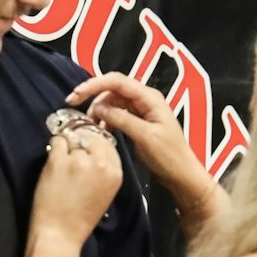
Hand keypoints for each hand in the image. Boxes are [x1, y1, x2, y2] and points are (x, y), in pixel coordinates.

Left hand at [29, 126, 122, 246]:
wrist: (60, 234)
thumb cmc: (81, 217)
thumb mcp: (105, 192)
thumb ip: (104, 170)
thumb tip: (94, 148)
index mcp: (115, 173)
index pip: (109, 143)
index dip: (96, 143)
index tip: (86, 148)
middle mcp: (100, 164)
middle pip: (93, 136)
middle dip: (82, 140)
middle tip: (73, 150)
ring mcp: (79, 161)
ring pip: (74, 138)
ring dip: (67, 147)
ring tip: (62, 164)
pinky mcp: (58, 161)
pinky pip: (57, 141)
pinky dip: (54, 147)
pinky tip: (53, 162)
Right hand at [69, 72, 225, 229]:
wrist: (182, 175)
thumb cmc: (168, 156)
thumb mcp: (144, 136)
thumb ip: (121, 119)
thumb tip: (98, 108)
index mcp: (149, 97)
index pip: (116, 81)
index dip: (93, 85)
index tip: (74, 97)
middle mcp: (145, 99)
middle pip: (112, 88)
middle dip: (93, 97)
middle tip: (74, 111)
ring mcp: (142, 110)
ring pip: (113, 101)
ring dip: (99, 110)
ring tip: (89, 125)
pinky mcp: (138, 122)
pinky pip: (117, 113)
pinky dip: (106, 119)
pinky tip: (100, 130)